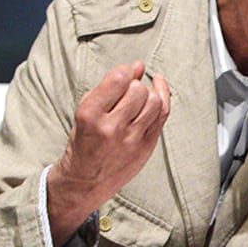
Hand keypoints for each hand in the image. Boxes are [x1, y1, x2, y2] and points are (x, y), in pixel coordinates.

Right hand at [47, 61, 170, 246]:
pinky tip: (159, 90)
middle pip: (139, 91)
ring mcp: (131, 140)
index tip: (123, 73)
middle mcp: (112, 128)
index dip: (124, 71)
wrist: (85, 181)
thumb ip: (110, 88)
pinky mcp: (146, 147)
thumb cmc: (84, 141)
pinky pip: (162, 117)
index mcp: (90, 116)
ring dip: (150, 92)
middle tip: (128, 88)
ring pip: (155, 103)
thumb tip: (137, 66)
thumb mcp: (86, 111)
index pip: (118, 80)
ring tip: (141, 93)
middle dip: (136, 84)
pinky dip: (163, 99)